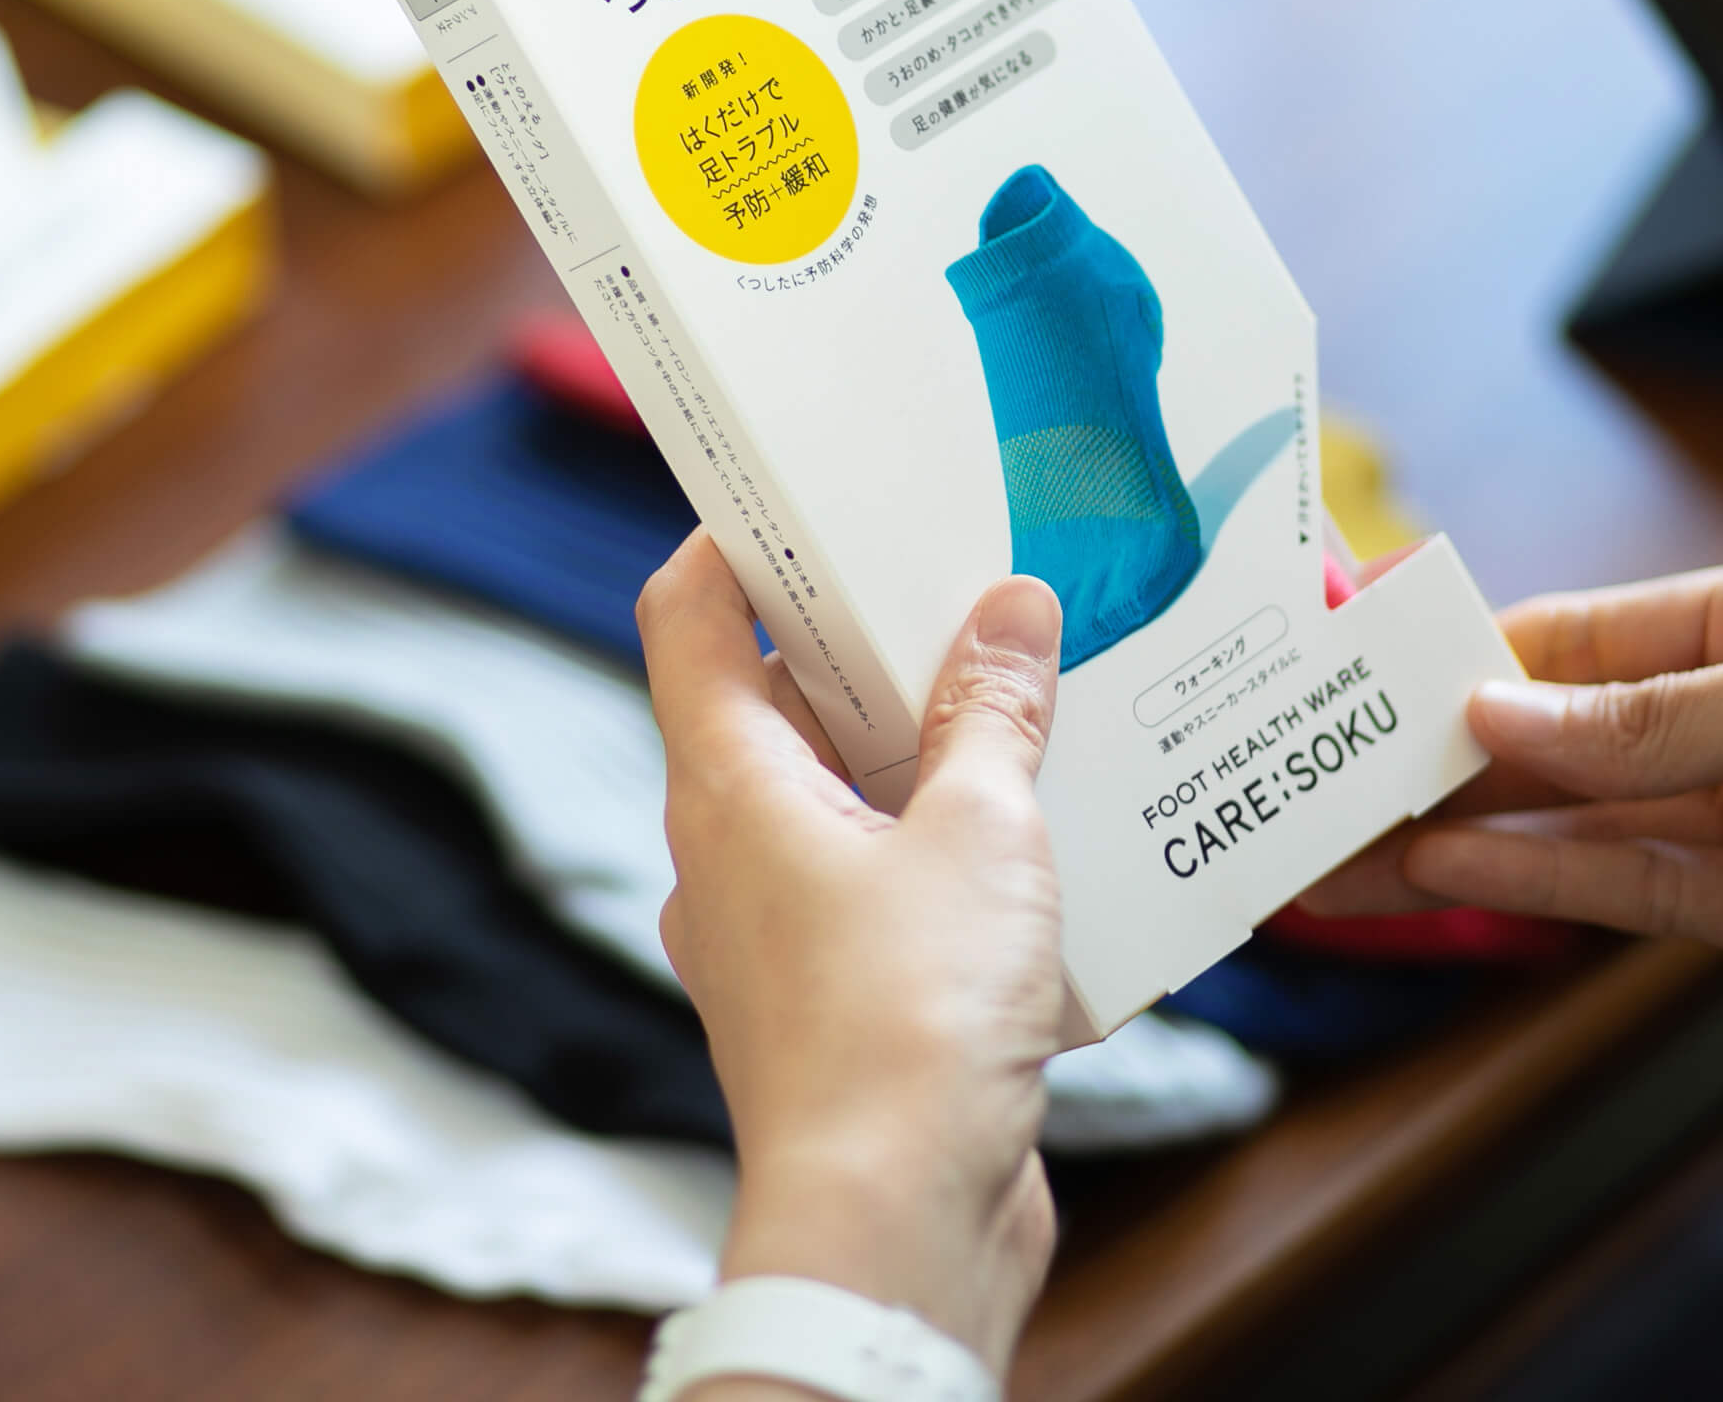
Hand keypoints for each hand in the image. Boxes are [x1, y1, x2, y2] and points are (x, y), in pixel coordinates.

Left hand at [638, 533, 1065, 1378]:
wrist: (894, 1227)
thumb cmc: (909, 1020)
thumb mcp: (979, 832)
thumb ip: (992, 714)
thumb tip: (1007, 611)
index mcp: (730, 785)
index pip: (687, 617)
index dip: (731, 541)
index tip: (805, 495)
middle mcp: (728, 851)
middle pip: (773, 700)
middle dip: (868, 643)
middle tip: (967, 586)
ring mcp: (771, 932)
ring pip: (833, 795)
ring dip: (918, 749)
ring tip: (1028, 702)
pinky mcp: (828, 999)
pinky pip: (871, 881)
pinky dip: (935, 843)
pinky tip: (1035, 837)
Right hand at [1308, 536, 1722, 1011]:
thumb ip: (1650, 719)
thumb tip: (1491, 713)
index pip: (1578, 634)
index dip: (1465, 653)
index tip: (1354, 673)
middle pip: (1560, 735)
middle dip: (1443, 756)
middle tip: (1317, 776)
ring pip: (1578, 821)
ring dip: (1465, 833)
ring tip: (1347, 843)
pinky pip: (1636, 891)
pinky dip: (1542, 883)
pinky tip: (1449, 873)